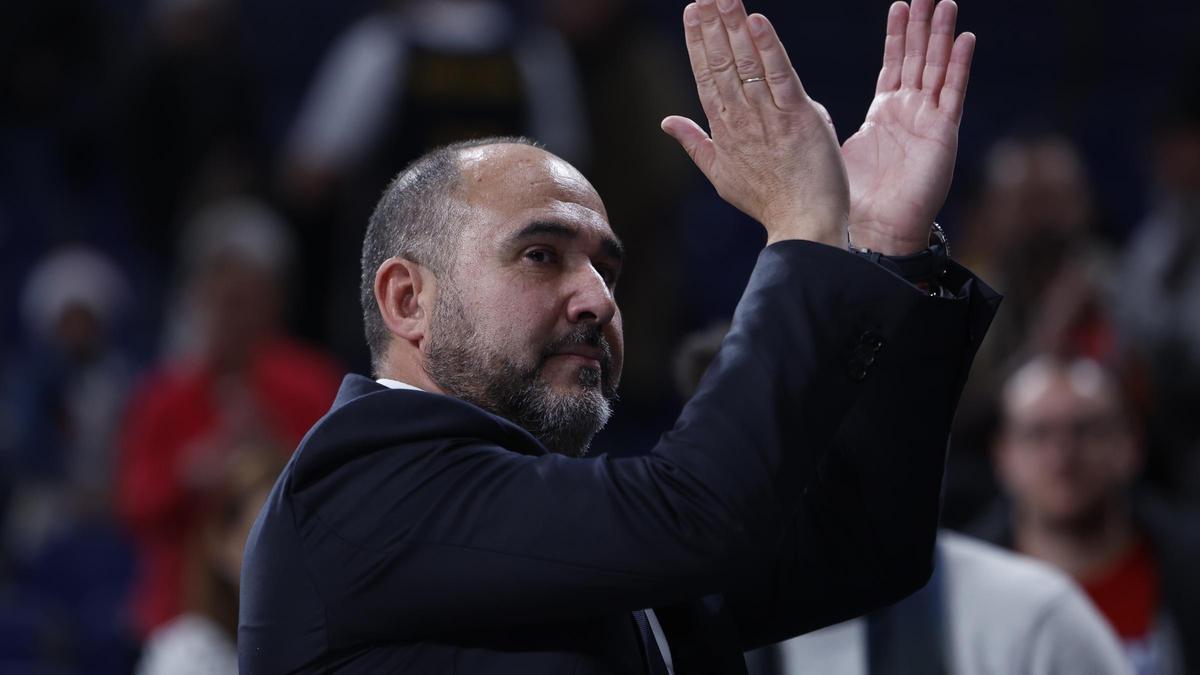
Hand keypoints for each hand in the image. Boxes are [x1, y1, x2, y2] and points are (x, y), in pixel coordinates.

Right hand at [662, 0, 848, 247]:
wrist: (802, 224)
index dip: (698, 41)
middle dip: (711, 25)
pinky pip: (780, 77)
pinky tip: (758, 22)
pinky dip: (769, 49)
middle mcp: (741, 119)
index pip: (706, 75)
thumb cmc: (766, 201)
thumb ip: (694, 143)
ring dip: (735, 27)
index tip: (692, 11)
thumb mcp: (721, 174)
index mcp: (723, 129)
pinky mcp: (798, 118)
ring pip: (747, 64)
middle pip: (721, 63)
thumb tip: (666, 122)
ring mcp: (768, 118)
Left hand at [842, 0, 975, 254]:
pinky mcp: (943, 133)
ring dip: (942, 35)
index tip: (899, 4)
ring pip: (938, 67)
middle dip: (921, 25)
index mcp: (885, 112)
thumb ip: (830, 121)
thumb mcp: (839, 145)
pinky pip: (954, 93)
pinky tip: (965, 39)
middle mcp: (910, 111)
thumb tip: (803, 108)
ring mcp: (928, 119)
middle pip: (918, 58)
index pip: (894, 64)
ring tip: (945, 3)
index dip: (897, 35)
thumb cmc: (855, 195)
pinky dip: (960, 65)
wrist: (876, 227)